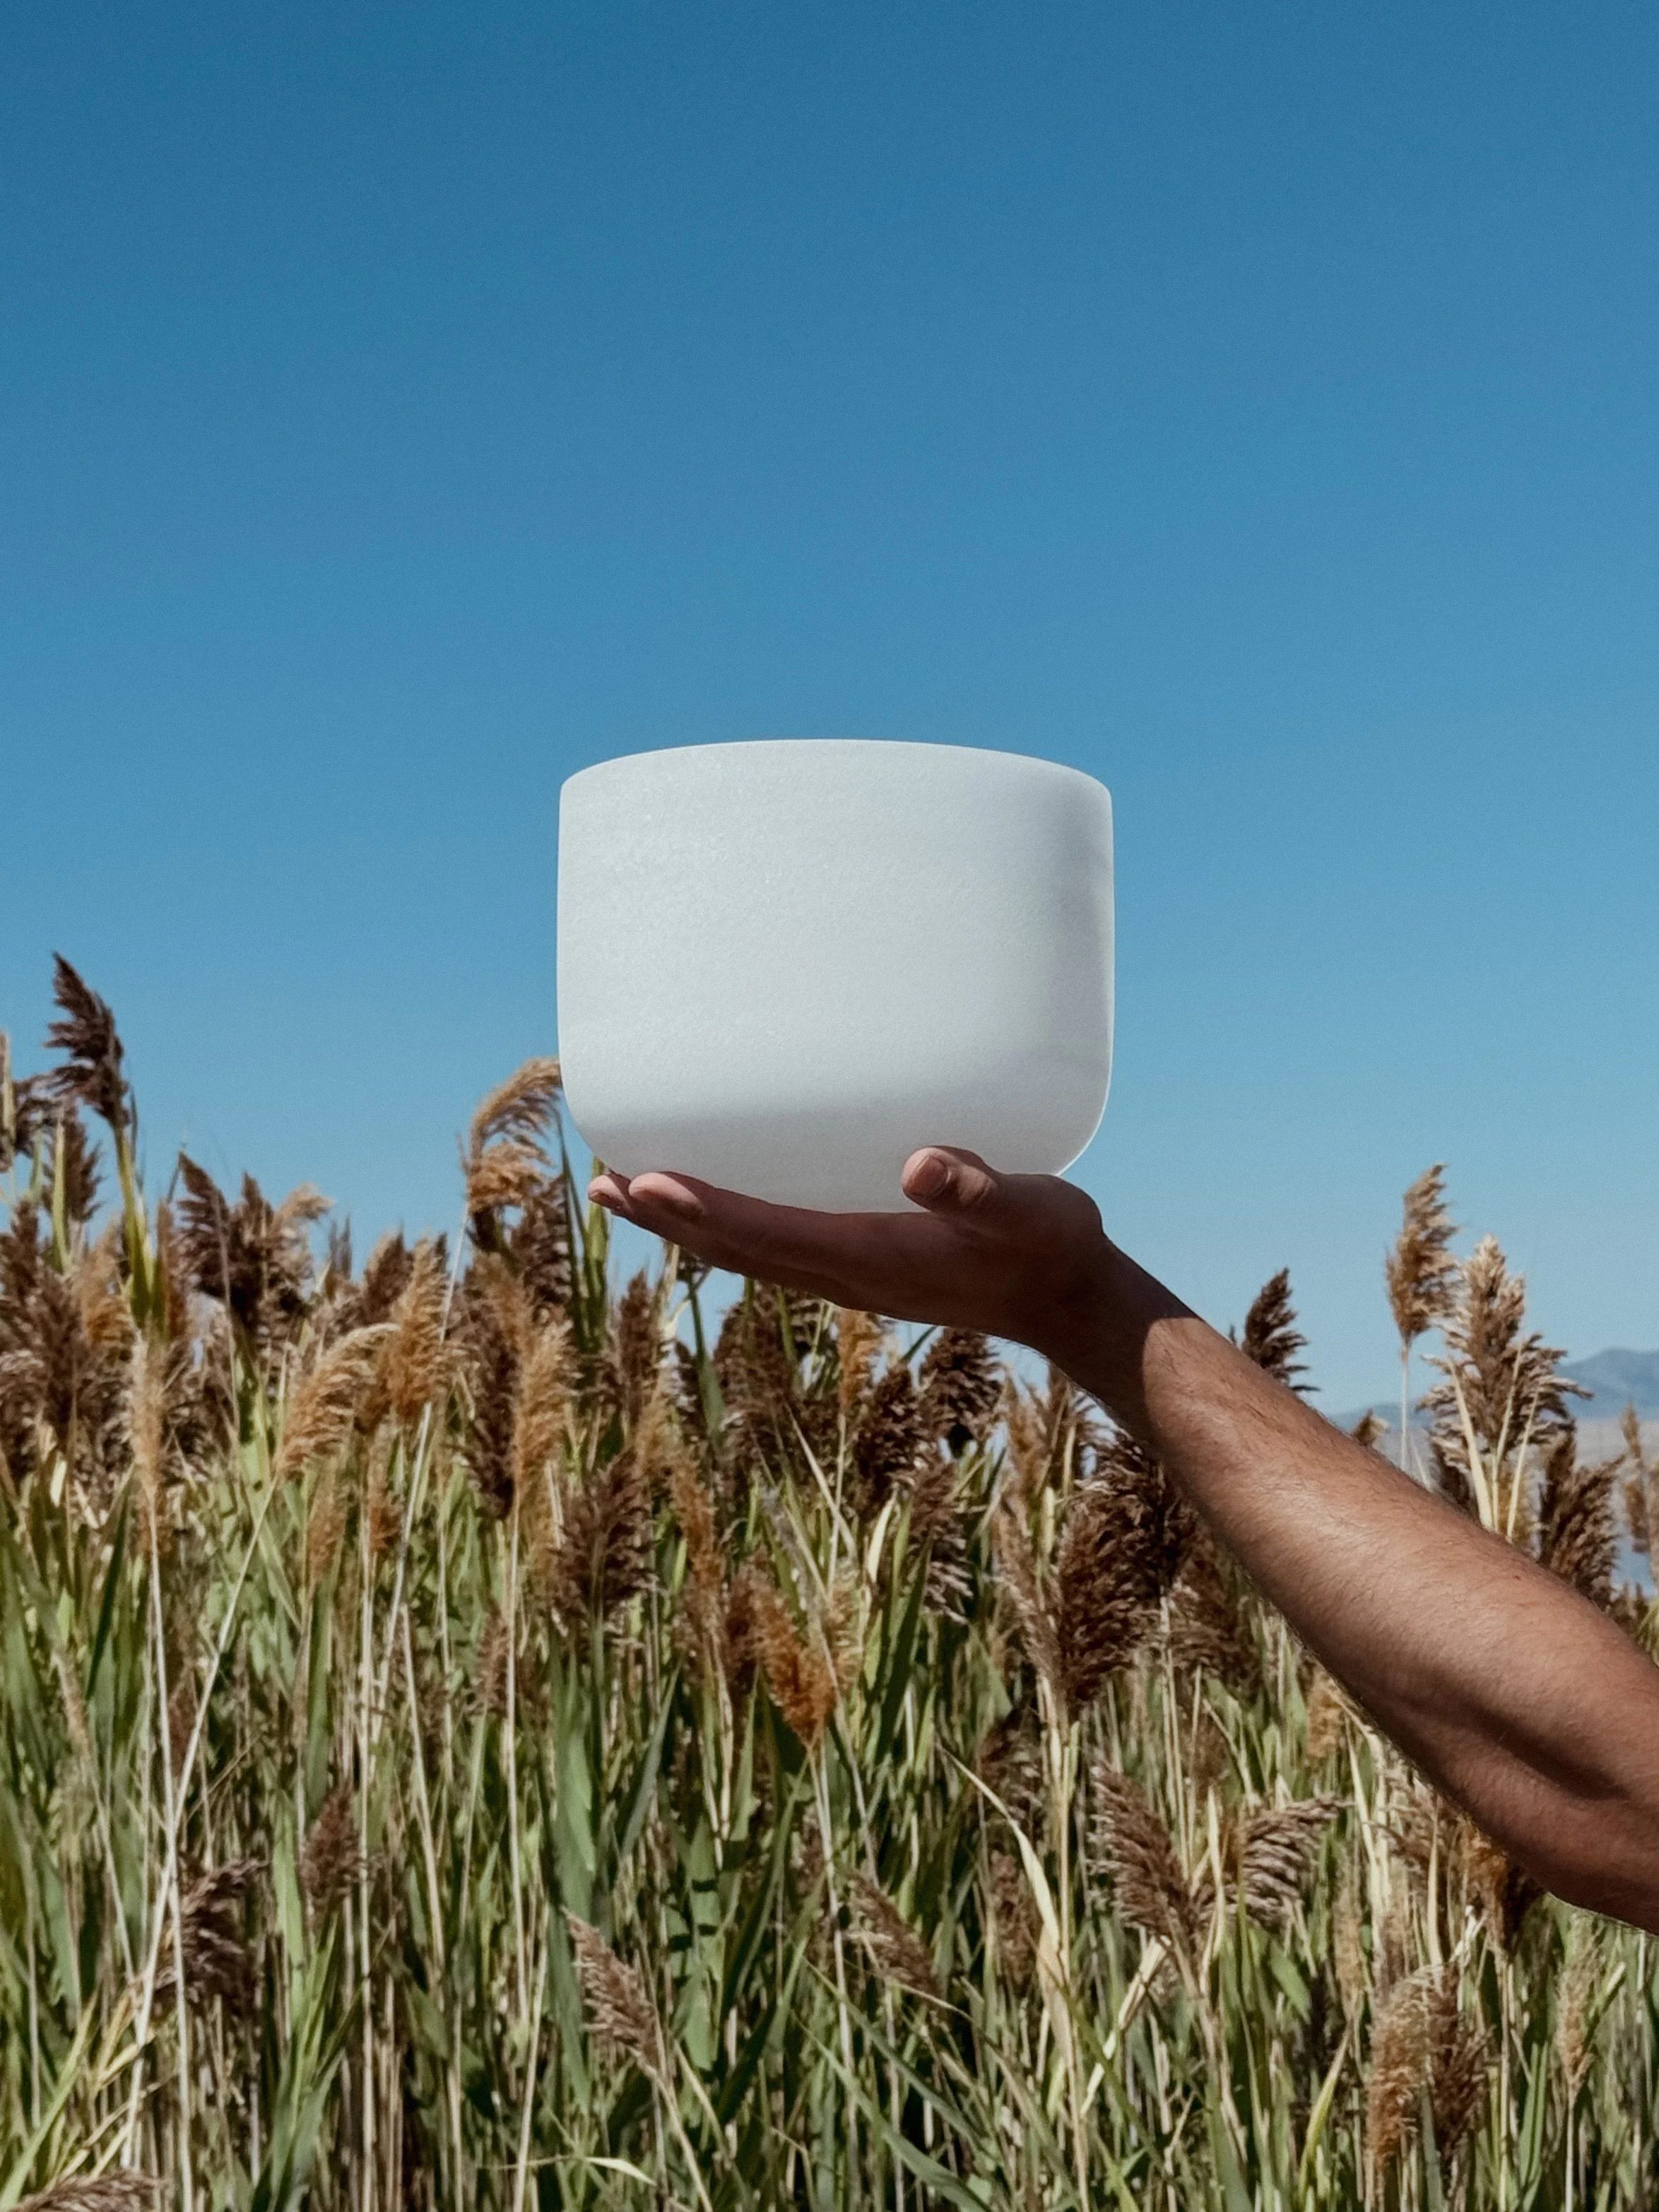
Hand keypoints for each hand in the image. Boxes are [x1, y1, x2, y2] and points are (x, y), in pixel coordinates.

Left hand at [587, 1146, 1122, 1366]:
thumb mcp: (1030, 1211)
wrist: (1070, 1301)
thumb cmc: (1051, 1246)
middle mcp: (845, 1275)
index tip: (644, 1183)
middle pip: (736, 1250)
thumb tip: (919, 1166)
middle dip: (668, 1220)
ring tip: (625, 1193)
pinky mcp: (860, 1266)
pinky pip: (774, 1249)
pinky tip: (712, 1200)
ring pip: (746, 1255)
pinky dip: (727, 1227)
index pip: (769, 1236)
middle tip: (602, 1184)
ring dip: (684, 1227)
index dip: (704, 1212)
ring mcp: (848, 1277)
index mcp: (872, 1259)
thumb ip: (978, 1190)